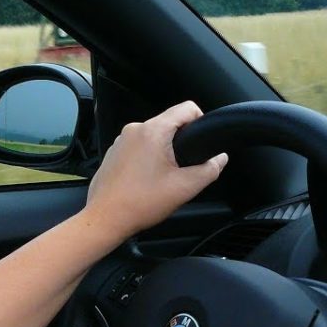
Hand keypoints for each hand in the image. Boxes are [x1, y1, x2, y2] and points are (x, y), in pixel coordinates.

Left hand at [81, 101, 227, 235]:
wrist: (106, 218)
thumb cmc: (139, 203)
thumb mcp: (185, 187)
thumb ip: (209, 169)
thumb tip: (220, 159)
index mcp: (153, 131)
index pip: (187, 108)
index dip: (201, 121)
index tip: (202, 141)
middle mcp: (134, 130)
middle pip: (169, 123)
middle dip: (180, 142)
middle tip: (181, 169)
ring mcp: (121, 140)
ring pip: (153, 136)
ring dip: (163, 152)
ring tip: (162, 178)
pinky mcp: (114, 152)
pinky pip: (138, 147)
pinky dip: (147, 159)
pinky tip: (146, 180)